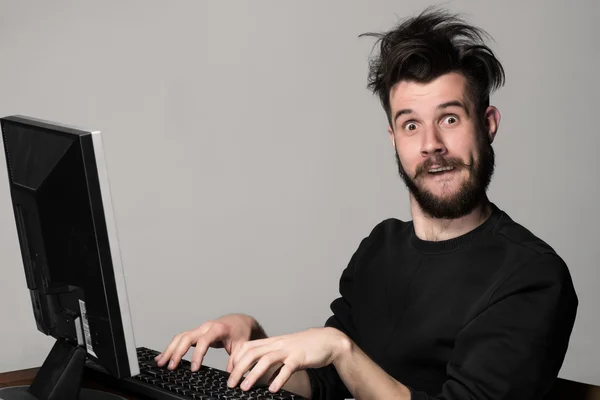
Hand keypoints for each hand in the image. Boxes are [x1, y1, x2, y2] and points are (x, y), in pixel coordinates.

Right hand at [155, 313, 266, 371]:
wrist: (241, 321)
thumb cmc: (241, 332)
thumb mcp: (242, 346)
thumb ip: (236, 360)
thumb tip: (230, 375)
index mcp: (218, 329)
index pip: (204, 341)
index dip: (198, 355)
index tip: (194, 369)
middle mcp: (206, 327)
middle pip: (187, 337)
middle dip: (177, 352)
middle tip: (171, 367)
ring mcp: (200, 329)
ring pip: (181, 337)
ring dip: (170, 349)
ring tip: (160, 362)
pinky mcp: (197, 333)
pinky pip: (181, 339)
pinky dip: (172, 347)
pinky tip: (163, 356)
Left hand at [227, 327, 349, 392]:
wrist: (328, 340)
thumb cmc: (305, 347)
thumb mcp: (285, 350)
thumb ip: (273, 359)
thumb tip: (261, 376)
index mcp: (273, 342)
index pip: (248, 346)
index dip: (236, 358)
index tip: (229, 371)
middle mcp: (278, 344)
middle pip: (252, 353)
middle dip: (239, 369)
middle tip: (231, 383)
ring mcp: (289, 350)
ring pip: (266, 360)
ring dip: (253, 374)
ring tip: (245, 387)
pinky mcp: (300, 358)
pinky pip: (287, 368)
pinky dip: (279, 379)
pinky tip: (273, 389)